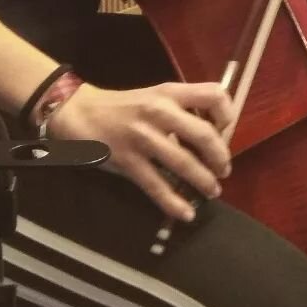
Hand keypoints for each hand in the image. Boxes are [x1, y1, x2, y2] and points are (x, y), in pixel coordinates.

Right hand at [48, 80, 234, 220]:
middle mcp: (160, 111)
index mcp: (170, 92)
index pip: (214, 95)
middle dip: (220, 157)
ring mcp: (143, 137)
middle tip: (224, 170)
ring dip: (203, 181)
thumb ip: (181, 111)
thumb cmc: (123, 105)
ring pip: (183, 163)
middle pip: (204, 134)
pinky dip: (174, 203)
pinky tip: (186, 213)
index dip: (227, 115)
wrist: (79, 112)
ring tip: (212, 191)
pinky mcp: (127, 160)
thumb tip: (213, 136)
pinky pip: (156, 185)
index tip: (226, 132)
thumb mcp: (156, 96)